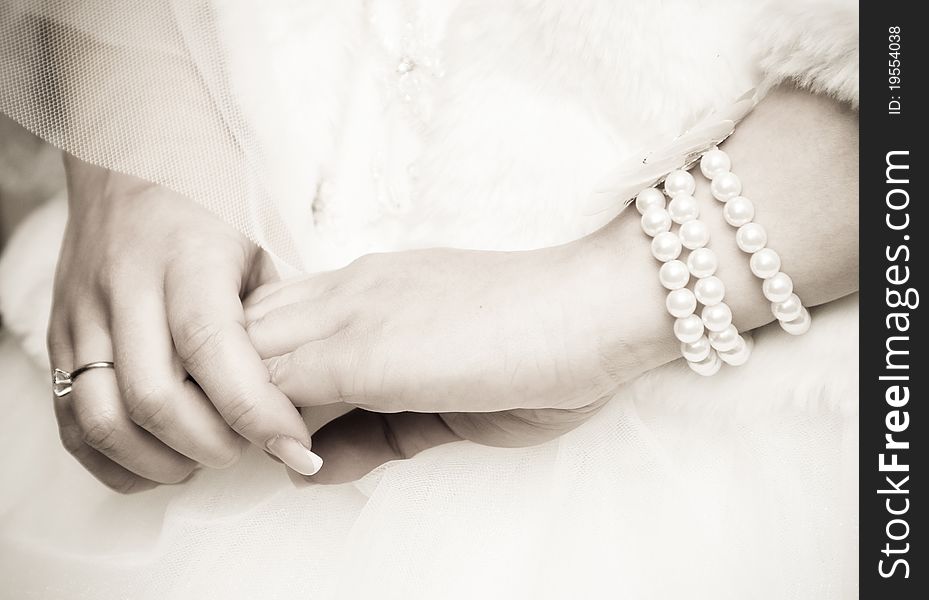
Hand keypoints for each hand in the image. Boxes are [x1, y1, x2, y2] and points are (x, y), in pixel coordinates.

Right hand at [48, 156, 319, 492]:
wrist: (129, 147)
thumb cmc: (210, 191)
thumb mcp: (258, 240)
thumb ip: (270, 315)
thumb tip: (297, 392)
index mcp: (185, 254)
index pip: (213, 349)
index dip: (256, 411)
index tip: (295, 444)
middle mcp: (125, 285)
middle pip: (154, 398)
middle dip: (212, 445)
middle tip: (252, 447)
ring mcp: (82, 311)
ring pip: (102, 418)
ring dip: (159, 460)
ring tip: (204, 457)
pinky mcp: (57, 332)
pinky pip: (67, 418)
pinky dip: (111, 457)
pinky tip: (156, 459)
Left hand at [244, 246, 617, 480]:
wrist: (592, 309)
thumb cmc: (541, 345)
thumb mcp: (443, 400)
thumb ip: (376, 433)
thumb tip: (315, 469)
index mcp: (371, 287)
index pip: (272, 316)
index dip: (254, 372)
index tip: (269, 424)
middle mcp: (349, 288)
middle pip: (240, 326)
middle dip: (229, 385)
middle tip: (250, 443)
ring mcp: (349, 312)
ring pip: (239, 348)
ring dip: (238, 404)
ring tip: (266, 454)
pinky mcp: (358, 350)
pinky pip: (269, 383)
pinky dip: (261, 423)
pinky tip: (290, 460)